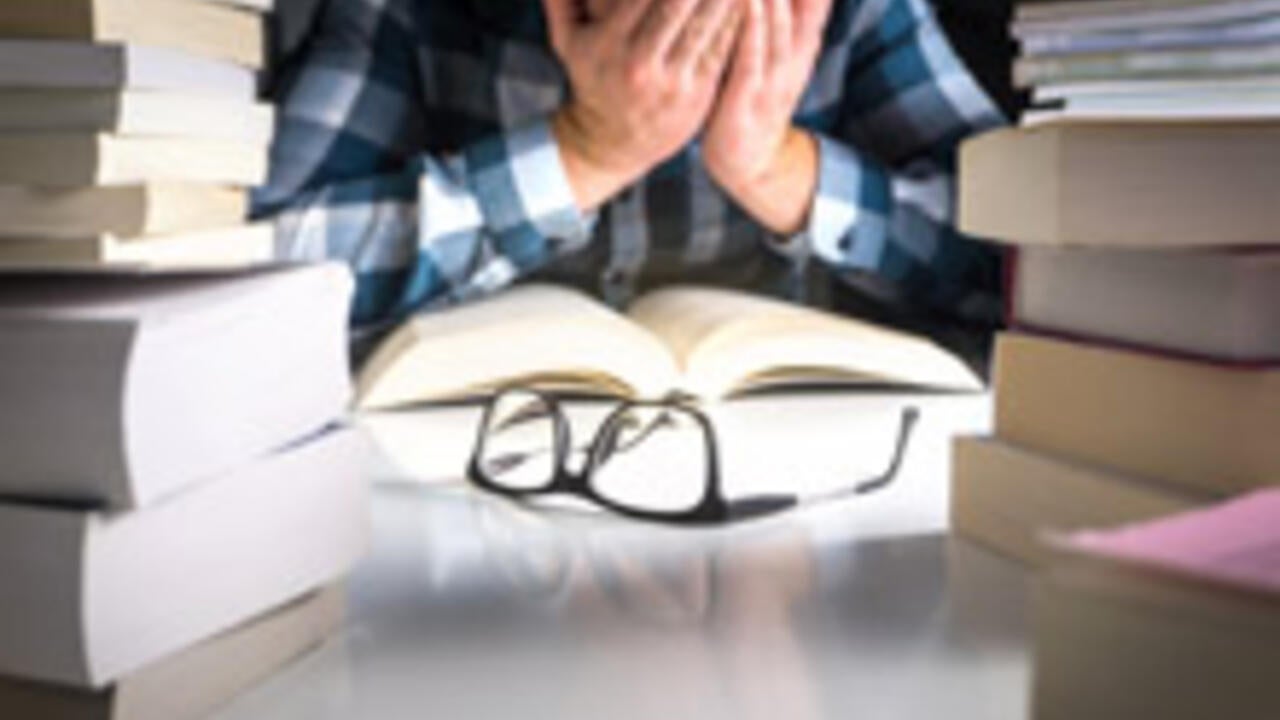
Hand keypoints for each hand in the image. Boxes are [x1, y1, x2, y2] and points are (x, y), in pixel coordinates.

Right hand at [544, 0, 742, 209]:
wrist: (611, 144)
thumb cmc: (592, 79)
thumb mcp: (568, 42)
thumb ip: (561, 0)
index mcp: (607, 43)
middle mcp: (639, 63)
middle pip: (679, 4)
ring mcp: (671, 81)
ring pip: (707, 25)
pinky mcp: (697, 94)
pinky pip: (721, 50)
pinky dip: (736, 20)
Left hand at [702, 0, 830, 201]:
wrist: (747, 162)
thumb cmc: (749, 99)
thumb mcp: (775, 53)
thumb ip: (780, 20)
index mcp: (802, 43)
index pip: (814, 1)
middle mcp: (793, 56)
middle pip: (801, 5)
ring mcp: (773, 78)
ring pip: (777, 25)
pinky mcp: (748, 97)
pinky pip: (751, 56)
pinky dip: (752, 29)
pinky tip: (749, 2)